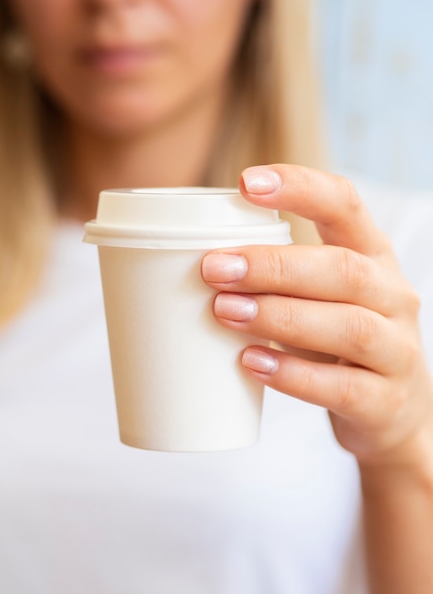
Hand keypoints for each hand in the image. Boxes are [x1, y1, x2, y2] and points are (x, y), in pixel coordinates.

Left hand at [201, 164, 432, 466]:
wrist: (392, 409)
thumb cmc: (339, 341)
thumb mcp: (322, 297)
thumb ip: (279, 277)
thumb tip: (197, 262)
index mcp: (372, 257)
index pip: (346, 206)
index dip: (301, 188)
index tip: (246, 183)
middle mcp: (393, 296)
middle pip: (343, 269)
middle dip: (274, 266)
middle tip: (214, 268)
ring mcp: (396, 350)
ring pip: (349, 326)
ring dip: (281, 316)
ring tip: (225, 312)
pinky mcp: (385, 402)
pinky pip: (342, 387)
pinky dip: (294, 374)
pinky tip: (252, 363)